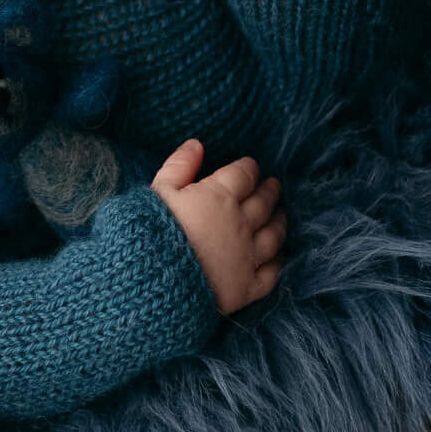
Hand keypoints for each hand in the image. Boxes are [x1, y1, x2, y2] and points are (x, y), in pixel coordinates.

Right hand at [151, 139, 285, 315]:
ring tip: (281, 214)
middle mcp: (241, 224)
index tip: (251, 166)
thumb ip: (179, 166)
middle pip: (264, 202)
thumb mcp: (158, 192)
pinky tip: (278, 255)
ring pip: (274, 235)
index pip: (244, 175)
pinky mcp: (248, 287)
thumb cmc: (149, 233)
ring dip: (280, 221)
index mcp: (219, 197)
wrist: (153, 283)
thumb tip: (197, 144)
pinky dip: (278, 261)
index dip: (249, 168)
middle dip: (269, 191)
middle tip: (273, 185)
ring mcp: (247, 256)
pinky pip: (272, 272)